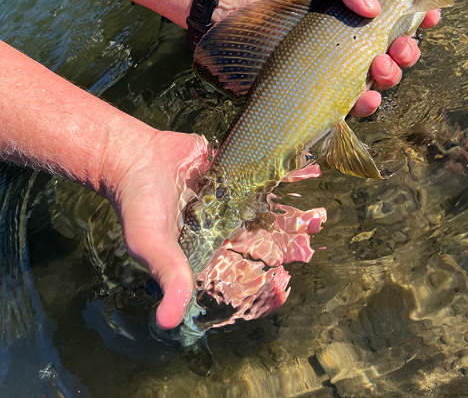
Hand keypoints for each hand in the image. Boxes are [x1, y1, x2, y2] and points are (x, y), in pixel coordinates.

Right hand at [108, 131, 324, 330]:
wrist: (135, 157)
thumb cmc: (139, 206)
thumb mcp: (149, 244)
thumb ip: (169, 275)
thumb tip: (168, 322)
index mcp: (209, 252)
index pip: (243, 274)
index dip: (265, 283)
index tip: (284, 286)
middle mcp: (224, 228)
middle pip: (263, 241)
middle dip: (289, 245)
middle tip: (311, 244)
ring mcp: (231, 199)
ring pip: (267, 209)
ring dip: (292, 213)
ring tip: (319, 217)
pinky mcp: (233, 172)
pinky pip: (261, 175)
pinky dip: (283, 175)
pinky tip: (308, 173)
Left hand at [215, 0, 439, 117]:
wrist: (241, 14)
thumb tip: (374, 8)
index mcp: (362, 16)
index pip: (403, 19)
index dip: (422, 17)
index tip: (430, 15)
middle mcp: (357, 44)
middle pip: (398, 54)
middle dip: (408, 52)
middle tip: (400, 47)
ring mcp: (341, 70)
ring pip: (380, 81)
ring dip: (391, 77)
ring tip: (380, 67)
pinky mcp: (322, 93)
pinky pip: (351, 105)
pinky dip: (365, 104)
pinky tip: (364, 97)